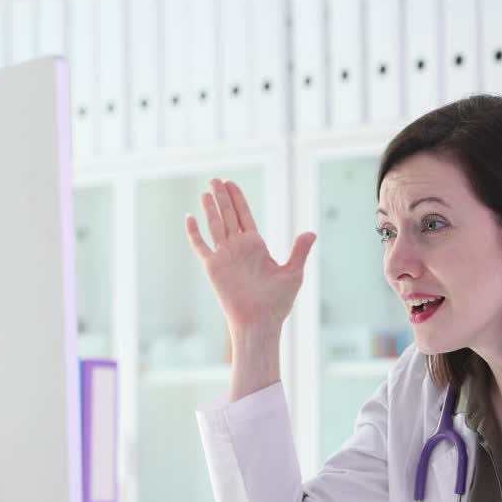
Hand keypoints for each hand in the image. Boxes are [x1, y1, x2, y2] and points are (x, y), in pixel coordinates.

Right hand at [185, 179, 315, 336]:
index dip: (238, 199)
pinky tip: (190, 217)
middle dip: (222, 197)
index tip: (231, 183)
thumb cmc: (277, 302)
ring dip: (210, 208)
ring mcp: (224, 256)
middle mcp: (238, 248)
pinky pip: (200, 246)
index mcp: (256, 245)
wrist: (260, 322)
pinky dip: (194, 232)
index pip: (245, 216)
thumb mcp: (292, 273)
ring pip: (215, 226)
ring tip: (206, 191)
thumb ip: (299, 251)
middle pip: (228, 216)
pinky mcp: (213, 268)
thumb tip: (311, 231)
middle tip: (215, 179)